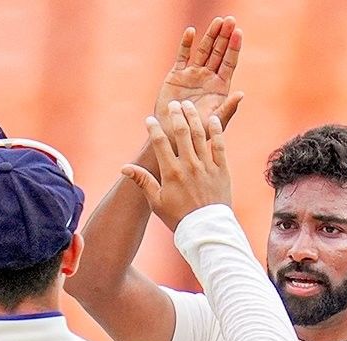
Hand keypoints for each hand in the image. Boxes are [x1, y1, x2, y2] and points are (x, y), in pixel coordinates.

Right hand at [122, 100, 229, 230]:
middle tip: (173, 104)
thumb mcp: (156, 201)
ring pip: (200, 135)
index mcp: (172, 172)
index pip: (160, 143)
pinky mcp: (222, 170)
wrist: (206, 230)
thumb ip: (142, 181)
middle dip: (176, 115)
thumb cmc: (178, 217)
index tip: (150, 119)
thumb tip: (124, 168)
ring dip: (194, 117)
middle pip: (182, 132)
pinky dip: (216, 131)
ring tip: (189, 106)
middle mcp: (189, 165)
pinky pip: (219, 145)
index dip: (154, 128)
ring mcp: (207, 166)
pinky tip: (212, 119)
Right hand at [156, 17, 243, 131]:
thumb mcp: (215, 122)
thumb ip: (228, 108)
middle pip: (218, 52)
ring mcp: (192, 74)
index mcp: (220, 86)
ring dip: (210, 36)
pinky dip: (186, 44)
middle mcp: (208, 77)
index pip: (229, 62)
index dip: (234, 47)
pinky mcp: (177, 75)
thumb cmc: (197, 133)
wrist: (173, 135)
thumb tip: (241, 94)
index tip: (239, 33)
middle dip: (224, 36)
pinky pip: (182, 56)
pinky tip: (192, 32)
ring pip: (203, 50)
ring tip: (218, 21)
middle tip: (230, 20)